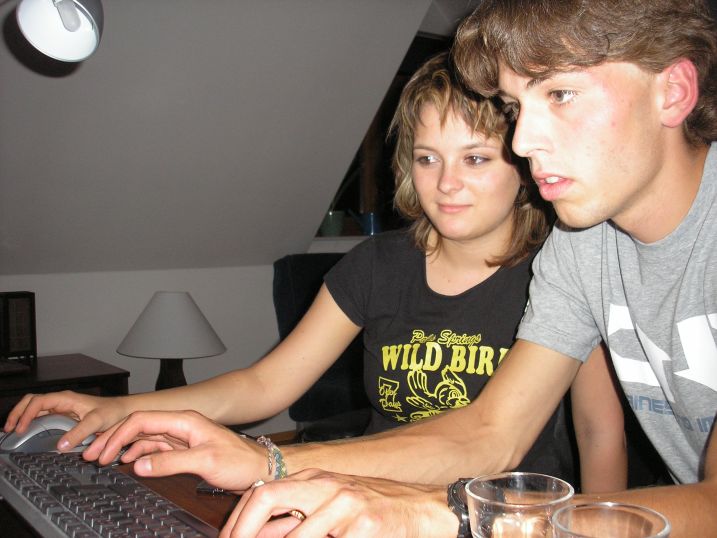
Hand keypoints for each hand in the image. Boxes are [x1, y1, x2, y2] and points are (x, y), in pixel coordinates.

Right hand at [3, 390, 127, 450]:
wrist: (123, 411)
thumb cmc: (112, 411)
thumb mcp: (96, 422)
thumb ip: (79, 432)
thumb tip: (60, 445)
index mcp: (66, 398)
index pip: (38, 402)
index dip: (26, 414)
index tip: (20, 428)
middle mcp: (62, 401)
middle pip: (31, 401)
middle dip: (17, 413)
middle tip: (9, 429)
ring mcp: (62, 408)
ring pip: (35, 407)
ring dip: (23, 416)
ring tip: (13, 430)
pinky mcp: (65, 416)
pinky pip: (43, 415)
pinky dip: (32, 421)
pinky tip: (29, 431)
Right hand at [84, 409, 270, 492]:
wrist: (260, 467)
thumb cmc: (240, 461)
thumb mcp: (205, 461)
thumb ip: (171, 461)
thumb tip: (138, 464)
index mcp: (185, 421)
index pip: (143, 420)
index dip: (119, 434)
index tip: (103, 450)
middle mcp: (181, 425)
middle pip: (139, 427)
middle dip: (114, 439)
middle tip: (93, 455)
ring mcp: (181, 436)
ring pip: (144, 437)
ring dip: (123, 447)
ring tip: (103, 459)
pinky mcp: (184, 449)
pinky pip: (154, 448)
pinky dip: (137, 454)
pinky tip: (127, 461)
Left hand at [220, 468, 458, 537]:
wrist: (425, 509)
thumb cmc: (379, 509)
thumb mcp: (334, 508)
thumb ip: (299, 521)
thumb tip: (262, 535)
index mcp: (315, 479)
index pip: (261, 492)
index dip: (237, 521)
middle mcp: (325, 485)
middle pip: (267, 496)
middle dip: (242, 530)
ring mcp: (344, 503)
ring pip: (296, 534)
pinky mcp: (364, 524)